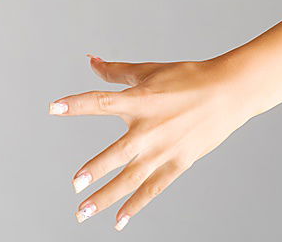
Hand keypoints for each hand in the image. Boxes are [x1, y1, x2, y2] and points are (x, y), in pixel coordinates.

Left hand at [48, 55, 251, 229]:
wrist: (228, 93)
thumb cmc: (187, 77)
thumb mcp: (148, 71)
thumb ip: (116, 72)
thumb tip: (91, 61)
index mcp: (140, 101)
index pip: (100, 102)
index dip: (76, 104)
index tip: (53, 108)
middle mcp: (149, 129)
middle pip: (116, 154)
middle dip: (94, 171)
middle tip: (74, 184)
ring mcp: (164, 150)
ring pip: (131, 180)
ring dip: (106, 197)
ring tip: (84, 211)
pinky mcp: (178, 164)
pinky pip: (153, 189)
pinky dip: (136, 205)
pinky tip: (120, 220)